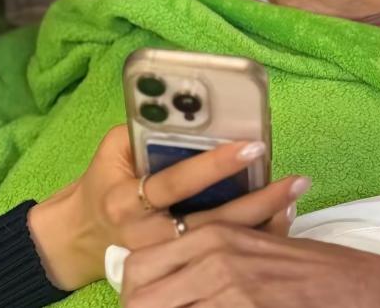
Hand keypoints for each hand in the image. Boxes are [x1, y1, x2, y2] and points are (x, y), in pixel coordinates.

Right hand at [28, 125, 309, 290]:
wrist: (86, 231)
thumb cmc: (107, 178)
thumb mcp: (114, 147)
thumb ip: (146, 131)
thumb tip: (192, 110)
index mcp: (127, 201)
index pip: (174, 183)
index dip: (213, 166)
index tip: (250, 146)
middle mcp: (148, 235)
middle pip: (211, 222)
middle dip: (255, 200)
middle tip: (292, 179)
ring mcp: (167, 257)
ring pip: (222, 244)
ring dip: (262, 220)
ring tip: (293, 194)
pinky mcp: (182, 267)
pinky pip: (224, 255)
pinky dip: (255, 235)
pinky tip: (280, 216)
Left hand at [121, 229, 379, 307]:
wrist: (360, 287)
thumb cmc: (305, 270)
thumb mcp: (252, 249)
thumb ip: (209, 258)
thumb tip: (162, 279)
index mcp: (209, 234)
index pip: (137, 265)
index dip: (132, 294)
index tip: (140, 303)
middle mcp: (213, 255)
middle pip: (139, 296)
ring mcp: (231, 287)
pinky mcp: (248, 307)